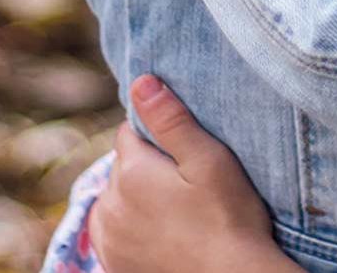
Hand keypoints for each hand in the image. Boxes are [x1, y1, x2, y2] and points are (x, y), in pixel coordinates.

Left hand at [88, 75, 305, 272]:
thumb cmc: (228, 218)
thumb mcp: (209, 160)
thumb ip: (171, 120)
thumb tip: (140, 82)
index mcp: (130, 172)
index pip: (130, 132)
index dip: (158, 135)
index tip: (185, 152)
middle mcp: (108, 204)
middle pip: (122, 166)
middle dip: (147, 167)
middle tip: (187, 183)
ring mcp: (108, 239)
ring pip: (115, 199)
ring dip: (135, 198)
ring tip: (176, 211)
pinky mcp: (112, 264)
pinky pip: (113, 231)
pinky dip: (130, 227)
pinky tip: (161, 232)